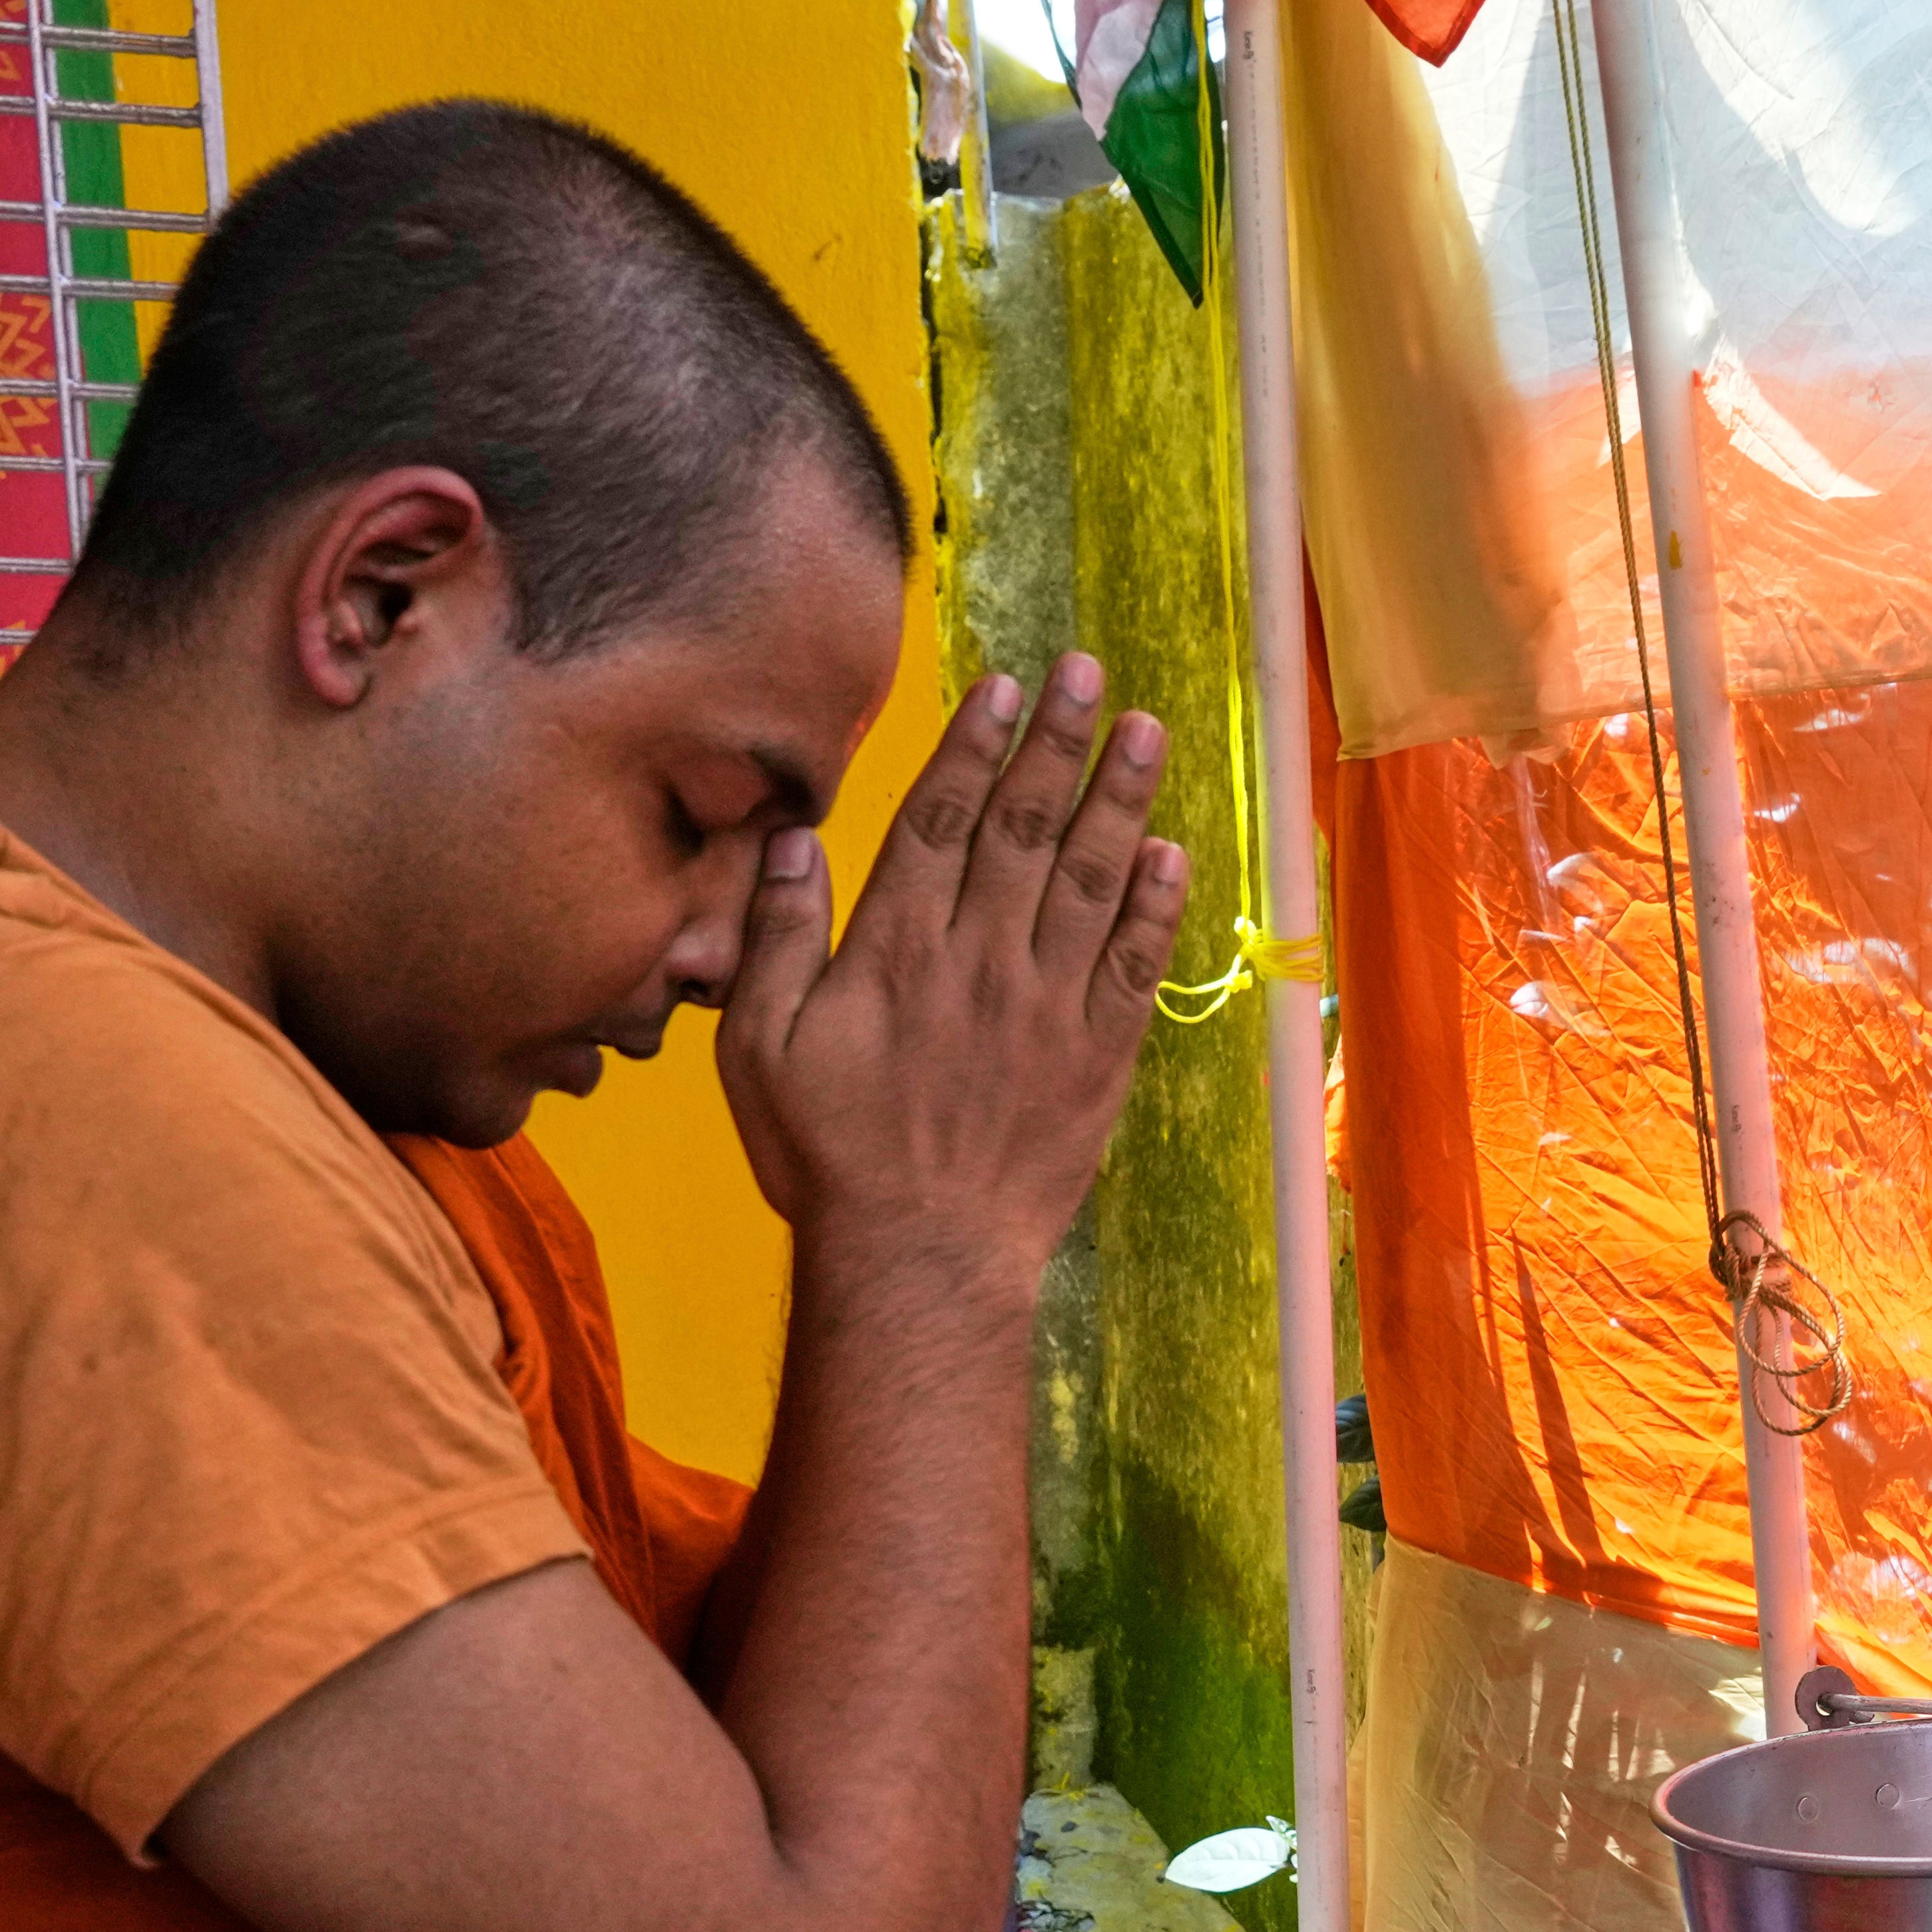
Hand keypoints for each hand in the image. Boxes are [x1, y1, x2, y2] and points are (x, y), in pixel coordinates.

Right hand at [717, 658, 1189, 1275]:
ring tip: (1147, 732)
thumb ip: (777, 939)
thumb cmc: (826, 1155)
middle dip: (1058, 743)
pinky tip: (1173, 852)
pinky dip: (1156, 906)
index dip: (975, 747)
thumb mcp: (758, 1047)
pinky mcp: (1096, 1057)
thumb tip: (791, 842)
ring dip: (1121, 799)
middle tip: (1089, 673)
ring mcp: (1045, 1006)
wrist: (919, 1258)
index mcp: (895, 948)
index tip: (1005, 689)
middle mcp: (979, 959)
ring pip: (1091, 879)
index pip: (941, 820)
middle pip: (1024, 827)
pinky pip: (1134, 965)